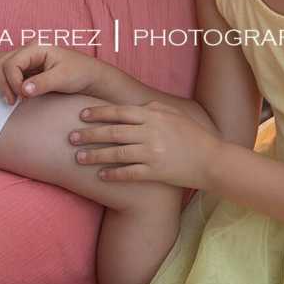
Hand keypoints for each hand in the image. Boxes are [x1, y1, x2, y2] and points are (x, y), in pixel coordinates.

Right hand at [0, 44, 101, 105]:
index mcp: (36, 47)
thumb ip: (43, 83)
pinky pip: (7, 74)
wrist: (89, 76)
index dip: (12, 82)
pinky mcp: (26, 69)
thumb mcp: (63, 78)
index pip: (11, 63)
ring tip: (14, 99)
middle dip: (2, 82)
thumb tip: (24, 90)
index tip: (23, 97)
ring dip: (2, 83)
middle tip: (13, 101)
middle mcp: (28, 51)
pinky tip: (18, 96)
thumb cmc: (79, 73)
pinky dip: (7, 85)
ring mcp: (25, 59)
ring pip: (0, 66)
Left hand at [70, 101, 221, 189]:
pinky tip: (100, 176)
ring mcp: (152, 153)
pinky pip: (129, 173)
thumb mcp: (173, 114)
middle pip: (113, 132)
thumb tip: (130, 108)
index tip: (81, 115)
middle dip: (89, 134)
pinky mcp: (155, 172)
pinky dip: (113, 174)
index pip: (119, 112)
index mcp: (153, 115)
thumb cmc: (192, 135)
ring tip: (78, 159)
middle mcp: (150, 132)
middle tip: (71, 137)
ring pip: (116, 153)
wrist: (211, 160)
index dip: (98, 113)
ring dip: (95, 156)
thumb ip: (151, 108)